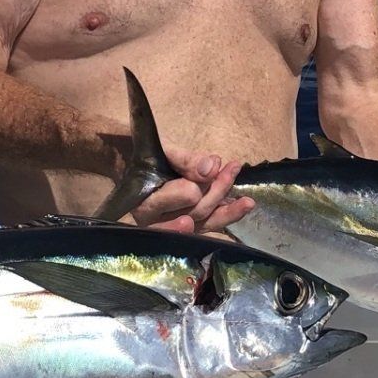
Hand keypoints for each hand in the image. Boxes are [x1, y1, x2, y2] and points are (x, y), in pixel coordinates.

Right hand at [124, 151, 252, 235]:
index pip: (166, 202)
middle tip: (232, 168)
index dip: (187, 189)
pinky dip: (224, 217)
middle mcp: (152, 222)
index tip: (212, 166)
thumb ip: (184, 159)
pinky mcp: (184, 229)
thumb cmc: (143, 152)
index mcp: (139, 202)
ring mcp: (169, 228)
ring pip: (202, 225)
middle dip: (215, 191)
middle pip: (189, 213)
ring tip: (248, 201)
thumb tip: (210, 168)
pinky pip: (206, 227)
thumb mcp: (161, 149)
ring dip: (227, 212)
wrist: (129, 161)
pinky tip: (241, 207)